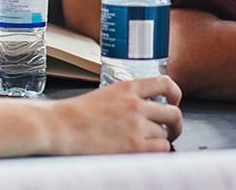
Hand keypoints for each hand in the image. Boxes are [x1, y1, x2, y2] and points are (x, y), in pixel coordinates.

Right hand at [45, 77, 182, 154]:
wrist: (60, 126)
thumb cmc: (75, 114)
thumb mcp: (105, 94)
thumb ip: (127, 98)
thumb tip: (145, 108)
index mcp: (128, 87)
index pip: (165, 83)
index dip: (175, 94)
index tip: (174, 101)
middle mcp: (136, 104)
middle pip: (173, 112)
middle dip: (175, 124)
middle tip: (170, 130)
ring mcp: (136, 125)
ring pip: (167, 133)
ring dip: (161, 140)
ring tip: (149, 143)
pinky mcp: (134, 145)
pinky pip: (161, 148)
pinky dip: (157, 151)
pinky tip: (146, 152)